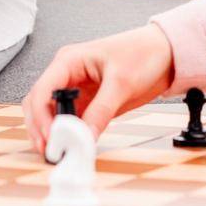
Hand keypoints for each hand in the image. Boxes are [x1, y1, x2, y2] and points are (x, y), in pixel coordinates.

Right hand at [22, 23, 175, 154]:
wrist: (167, 53)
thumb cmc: (143, 52)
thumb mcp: (122, 82)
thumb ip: (101, 111)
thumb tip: (84, 137)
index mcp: (69, 61)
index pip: (42, 90)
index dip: (41, 116)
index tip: (51, 137)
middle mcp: (67, 75)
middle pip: (39, 104)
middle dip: (41, 128)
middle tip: (51, 150)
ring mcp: (76, 90)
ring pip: (50, 114)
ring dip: (51, 133)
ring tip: (59, 152)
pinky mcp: (88, 103)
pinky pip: (71, 121)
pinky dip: (68, 135)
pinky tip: (73, 147)